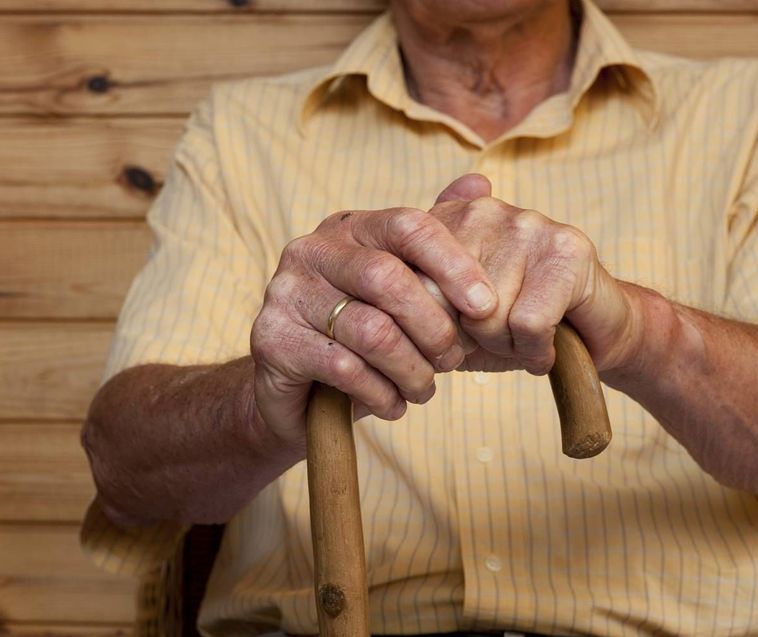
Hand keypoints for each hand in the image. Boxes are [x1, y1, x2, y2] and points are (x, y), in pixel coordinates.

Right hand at [249, 201, 499, 446]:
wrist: (297, 392)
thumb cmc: (361, 333)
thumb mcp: (402, 285)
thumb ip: (436, 238)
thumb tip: (481, 180)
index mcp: (349, 228)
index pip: (408, 225)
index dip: (454, 263)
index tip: (486, 306)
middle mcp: (312, 250)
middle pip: (389, 279)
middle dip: (435, 327)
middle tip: (454, 361)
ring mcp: (285, 293)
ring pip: (371, 331)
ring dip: (412, 370)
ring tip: (424, 390)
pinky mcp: (271, 339)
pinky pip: (344, 367)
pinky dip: (381, 393)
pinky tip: (393, 404)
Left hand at [425, 174, 633, 375]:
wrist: (591, 334)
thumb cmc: (514, 327)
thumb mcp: (453, 320)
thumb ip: (419, 304)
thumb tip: (402, 303)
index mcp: (448, 221)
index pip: (413, 284)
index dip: (436, 327)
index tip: (462, 332)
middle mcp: (484, 211)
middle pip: (449, 303)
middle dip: (473, 337)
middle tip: (503, 333)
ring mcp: (529, 223)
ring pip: (489, 315)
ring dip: (508, 345)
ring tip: (527, 335)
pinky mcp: (568, 248)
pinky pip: (528, 322)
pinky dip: (536, 350)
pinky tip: (547, 344)